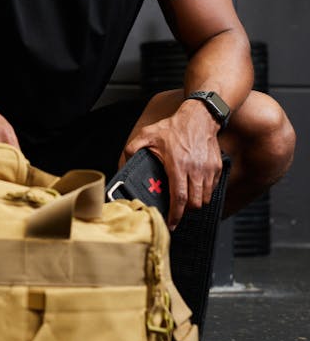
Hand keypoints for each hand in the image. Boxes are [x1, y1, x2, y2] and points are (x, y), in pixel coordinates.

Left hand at [123, 100, 222, 229]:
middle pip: (194, 203)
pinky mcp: (216, 167)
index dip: (176, 215)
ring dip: (196, 203)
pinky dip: (205, 193)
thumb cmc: (175, 126)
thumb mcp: (148, 134)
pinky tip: (195, 188)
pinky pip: (213, 188)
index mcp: (178, 165)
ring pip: (205, 198)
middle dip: (186, 211)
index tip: (171, 224)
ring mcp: (208, 169)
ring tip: (186, 200)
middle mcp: (195, 170)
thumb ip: (132, 148)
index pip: (179, 198)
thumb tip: (125, 162)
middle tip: (178, 210)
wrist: (200, 116)